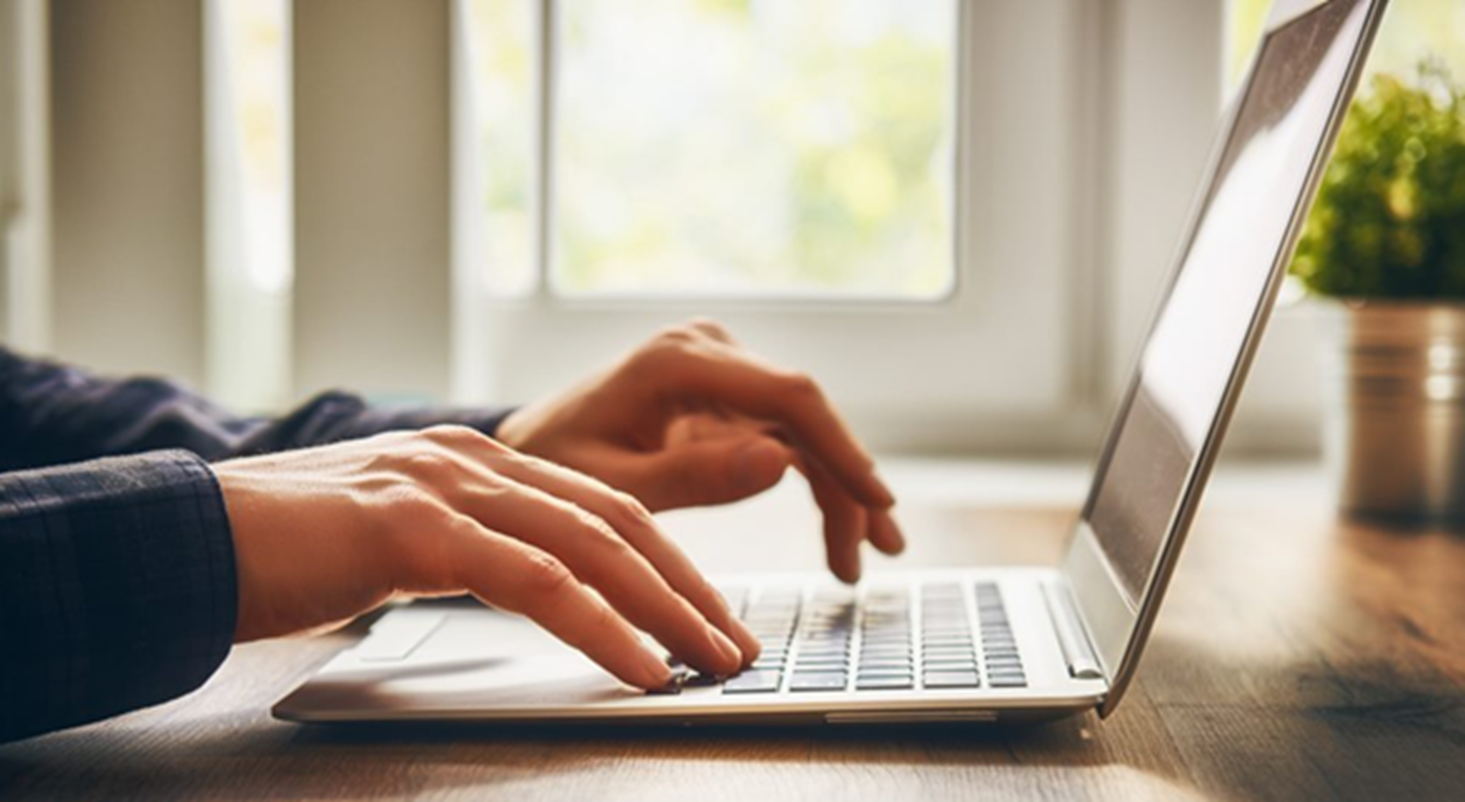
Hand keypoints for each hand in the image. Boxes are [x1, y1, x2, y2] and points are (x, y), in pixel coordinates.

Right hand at [215, 425, 758, 688]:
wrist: (182, 538)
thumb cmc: (284, 552)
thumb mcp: (395, 541)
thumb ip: (465, 549)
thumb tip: (531, 590)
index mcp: (475, 460)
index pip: (602, 506)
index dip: (668, 562)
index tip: (710, 613)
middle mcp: (473, 460)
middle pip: (618, 520)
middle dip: (690, 587)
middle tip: (737, 642)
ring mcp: (445, 486)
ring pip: (592, 545)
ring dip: (667, 609)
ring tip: (713, 660)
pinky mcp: (414, 528)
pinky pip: (534, 579)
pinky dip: (600, 625)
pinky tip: (640, 666)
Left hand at [496, 320, 903, 582]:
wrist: (528, 448)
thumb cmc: (555, 466)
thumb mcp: (613, 487)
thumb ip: (693, 478)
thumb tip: (781, 464)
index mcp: (678, 362)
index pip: (787, 396)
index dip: (841, 448)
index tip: (876, 500)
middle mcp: (709, 351)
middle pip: (805, 414)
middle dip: (847, 483)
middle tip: (874, 552)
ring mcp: (721, 370)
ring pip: (803, 430)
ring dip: (837, 490)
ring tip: (855, 561)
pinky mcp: (725, 395)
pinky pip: (784, 438)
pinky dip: (812, 483)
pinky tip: (836, 532)